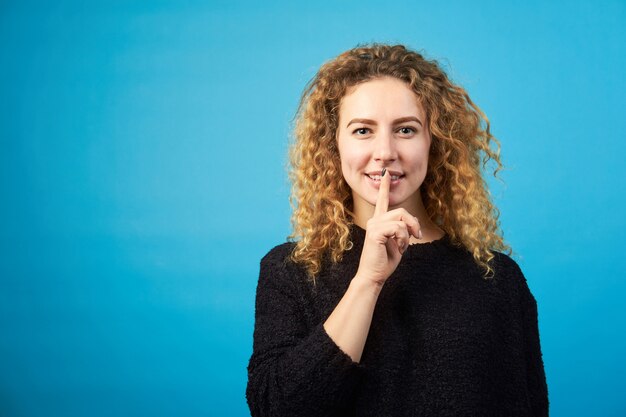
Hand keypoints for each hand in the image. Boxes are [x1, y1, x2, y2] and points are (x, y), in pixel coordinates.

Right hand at [355, 169, 420, 286]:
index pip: (382, 201)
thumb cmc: (384, 261)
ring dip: (408, 235)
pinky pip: (398, 228)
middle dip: (413, 224)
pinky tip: (398, 248)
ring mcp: (374, 225)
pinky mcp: (375, 232)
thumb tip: (413, 224)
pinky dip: (403, 239)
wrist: (374, 275)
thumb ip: (404, 229)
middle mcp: (375, 220)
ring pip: (401, 219)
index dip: (384, 187)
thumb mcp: (399, 242)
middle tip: (417, 237)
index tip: (385, 173)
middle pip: (401, 211)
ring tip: (402, 246)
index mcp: (379, 221)